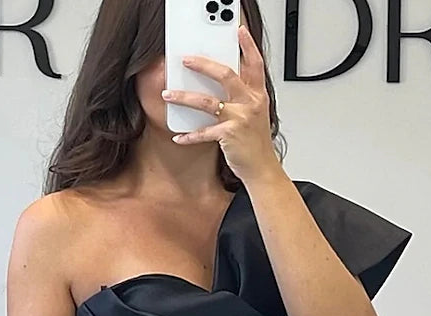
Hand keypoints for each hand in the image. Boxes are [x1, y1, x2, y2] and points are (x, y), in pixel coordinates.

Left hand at [163, 24, 276, 183]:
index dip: (248, 46)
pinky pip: (203, 132)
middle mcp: (249, 103)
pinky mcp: (228, 135)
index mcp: (258, 95)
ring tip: (169, 94)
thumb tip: (223, 83)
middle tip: (186, 60)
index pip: (254, 64)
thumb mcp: (255, 114)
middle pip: (225, 75)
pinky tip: (178, 136)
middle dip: (203, 65)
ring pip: (207, 101)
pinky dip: (189, 135)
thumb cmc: (256, 143)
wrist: (261, 168)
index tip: (239, 32)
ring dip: (184, 97)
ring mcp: (239, 118)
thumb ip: (243, 96)